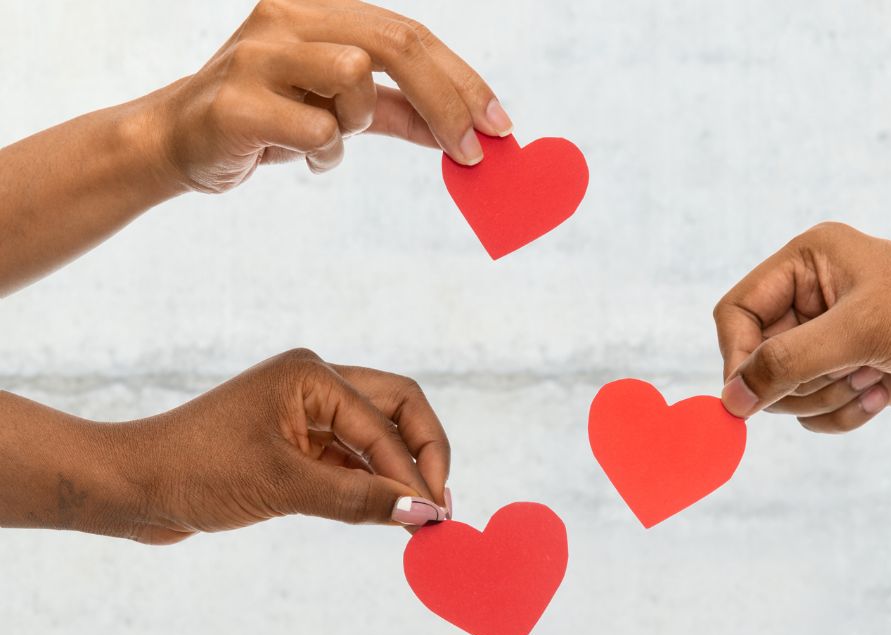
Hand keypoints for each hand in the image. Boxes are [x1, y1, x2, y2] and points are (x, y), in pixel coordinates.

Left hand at [0, 350, 449, 543]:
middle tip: (438, 506)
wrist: (132, 487)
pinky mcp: (296, 449)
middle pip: (397, 412)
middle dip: (422, 456)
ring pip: (376, 441)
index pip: (388, 420)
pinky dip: (371, 488)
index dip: (415, 469)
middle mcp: (315, 386)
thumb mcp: (283, 486)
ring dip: (398, 476)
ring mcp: (305, 417)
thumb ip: (358, 499)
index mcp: (312, 376)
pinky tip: (386, 515)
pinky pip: (351, 464)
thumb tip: (422, 513)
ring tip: (419, 520)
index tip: (432, 515)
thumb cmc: (196, 472)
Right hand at [153, 0, 513, 192]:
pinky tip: (294, 153)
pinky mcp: (237, 100)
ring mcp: (259, 53)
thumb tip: (459, 133)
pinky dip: (321, 155)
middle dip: (447, 102)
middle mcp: (288, 16)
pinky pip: (317, 132)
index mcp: (317, 9)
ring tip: (321, 136)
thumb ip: (395, 113)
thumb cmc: (267, 120)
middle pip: (394, 45)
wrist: (182, 142)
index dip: (461, 80)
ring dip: (354, 125)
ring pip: (354, 81)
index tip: (500, 125)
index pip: (408, 34)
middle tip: (474, 153)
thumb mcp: (339, 110)